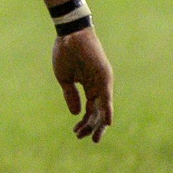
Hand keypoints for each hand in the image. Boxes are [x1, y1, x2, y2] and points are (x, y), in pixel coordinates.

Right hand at [52, 27, 113, 142]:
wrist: (69, 34)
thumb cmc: (66, 52)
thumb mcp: (65, 79)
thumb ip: (71, 95)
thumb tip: (75, 113)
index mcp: (89, 86)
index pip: (90, 109)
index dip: (84, 122)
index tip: (76, 133)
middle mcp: (98, 85)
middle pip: (98, 112)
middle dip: (93, 127)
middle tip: (87, 139)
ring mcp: (102, 81)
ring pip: (103, 108)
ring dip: (98, 123)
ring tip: (93, 136)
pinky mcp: (104, 76)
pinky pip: (107, 97)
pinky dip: (107, 110)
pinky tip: (107, 122)